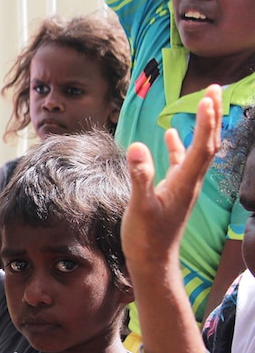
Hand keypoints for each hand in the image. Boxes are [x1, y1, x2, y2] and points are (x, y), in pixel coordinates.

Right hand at [122, 84, 221, 269]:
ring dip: (203, 127)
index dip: (207, 121)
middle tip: (214, 89)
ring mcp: (184, 187)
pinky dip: (181, 145)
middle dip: (213, 116)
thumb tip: (138, 146)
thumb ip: (140, 176)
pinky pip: (183, 162)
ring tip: (204, 104)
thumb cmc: (146, 237)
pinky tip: (170, 134)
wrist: (152, 262)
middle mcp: (190, 182)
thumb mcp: (139, 206)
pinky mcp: (174, 191)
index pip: (202, 146)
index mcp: (185, 183)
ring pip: (200, 151)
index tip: (208, 98)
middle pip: (209, 143)